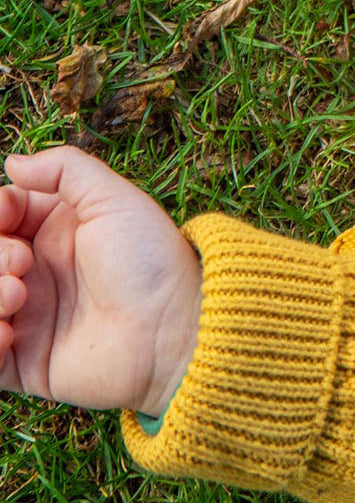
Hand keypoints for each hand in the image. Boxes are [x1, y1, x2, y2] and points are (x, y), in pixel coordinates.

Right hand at [0, 146, 200, 415]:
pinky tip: (8, 333)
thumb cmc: (149, 259)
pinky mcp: (23, 361)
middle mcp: (37, 270)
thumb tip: (12, 161)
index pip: (4, 212)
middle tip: (21, 263)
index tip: (8, 215)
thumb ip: (64, 169)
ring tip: (18, 297)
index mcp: (57, 229)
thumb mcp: (113, 198)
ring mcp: (29, 315)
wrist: (169, 330)